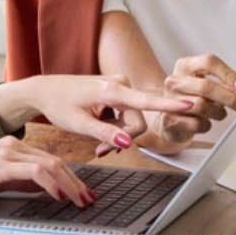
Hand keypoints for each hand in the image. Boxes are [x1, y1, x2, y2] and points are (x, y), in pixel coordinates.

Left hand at [0, 74, 194, 154]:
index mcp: (110, 90)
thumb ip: (104, 133)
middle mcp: (119, 83)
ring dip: (118, 134)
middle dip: (123, 137)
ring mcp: (118, 85)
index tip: (190, 104)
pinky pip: (126, 113)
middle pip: (137, 120)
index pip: (145, 100)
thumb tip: (126, 142)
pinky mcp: (116, 89)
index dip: (168, 105)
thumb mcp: (78, 124)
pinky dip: (115, 126)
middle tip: (101, 151)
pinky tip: (100, 131)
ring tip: (97, 143)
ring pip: (132, 119)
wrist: (45, 91)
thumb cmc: (59, 104)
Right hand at [0, 136, 95, 206]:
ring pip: (49, 163)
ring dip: (69, 183)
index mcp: (11, 146)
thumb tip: (44, 189)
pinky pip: (33, 170)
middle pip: (54, 160)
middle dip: (76, 182)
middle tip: (89, 199)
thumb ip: (19, 180)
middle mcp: (11, 145)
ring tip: (80, 200)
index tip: (83, 193)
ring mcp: (5, 153)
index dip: (71, 177)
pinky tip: (58, 195)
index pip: (50, 159)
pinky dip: (51, 182)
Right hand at [152, 54, 235, 145]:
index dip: (229, 74)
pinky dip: (206, 125)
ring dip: (217, 112)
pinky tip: (204, 122)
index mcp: (185, 66)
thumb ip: (224, 83)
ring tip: (218, 113)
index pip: (209, 62)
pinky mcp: (169, 119)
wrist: (170, 117)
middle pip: (206, 86)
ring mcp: (170, 100)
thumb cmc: (192, 98)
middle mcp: (175, 81)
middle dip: (229, 97)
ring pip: (201, 105)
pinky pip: (197, 123)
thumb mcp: (205, 82)